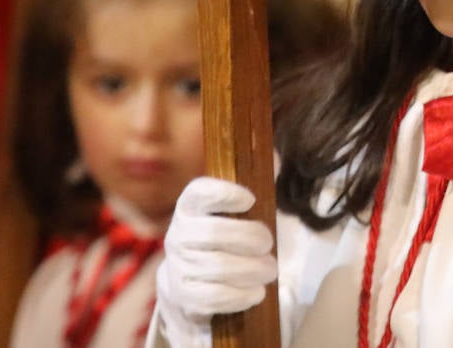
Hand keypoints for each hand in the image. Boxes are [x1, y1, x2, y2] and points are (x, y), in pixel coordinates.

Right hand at [154, 177, 278, 344]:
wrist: (188, 280)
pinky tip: (256, 292)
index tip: (250, 199)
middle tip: (269, 245)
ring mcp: (177, 265)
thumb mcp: (235, 209)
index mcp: (190, 206)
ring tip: (269, 270)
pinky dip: (240, 295)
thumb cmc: (223, 237)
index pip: (199, 193)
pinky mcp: (183, 294)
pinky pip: (213, 296)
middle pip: (214, 233)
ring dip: (251, 269)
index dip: (224, 193)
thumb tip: (274, 156)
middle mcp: (178, 233)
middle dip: (250, 239)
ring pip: (217, 267)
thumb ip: (254, 180)